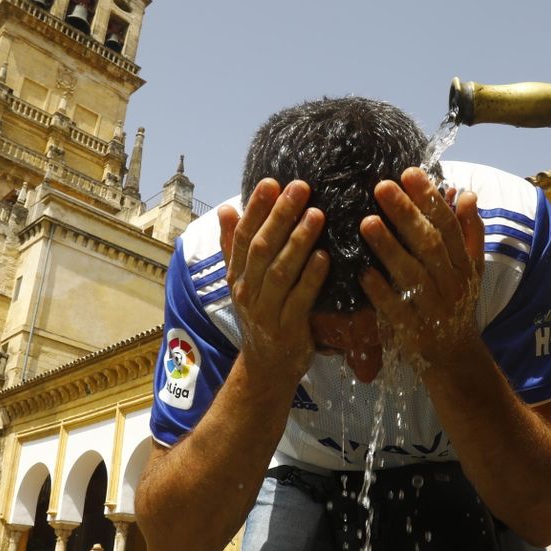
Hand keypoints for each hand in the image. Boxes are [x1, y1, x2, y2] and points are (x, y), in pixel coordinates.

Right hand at [218, 178, 330, 390]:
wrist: (266, 368)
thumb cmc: (261, 316)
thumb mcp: (242, 281)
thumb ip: (234, 246)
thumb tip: (225, 209)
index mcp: (237, 276)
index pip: (243, 236)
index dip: (256, 208)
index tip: (271, 181)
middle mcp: (247, 291)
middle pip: (262, 248)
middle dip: (281, 215)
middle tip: (301, 186)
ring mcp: (266, 311)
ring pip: (280, 271)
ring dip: (299, 241)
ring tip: (317, 214)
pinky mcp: (288, 329)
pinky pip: (300, 300)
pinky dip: (312, 278)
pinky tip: (325, 257)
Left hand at [359, 167, 483, 367]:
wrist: (456, 357)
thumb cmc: (457, 302)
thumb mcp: (472, 268)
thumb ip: (470, 231)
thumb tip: (468, 193)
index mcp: (465, 264)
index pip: (448, 225)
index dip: (430, 198)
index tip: (408, 172)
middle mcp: (452, 283)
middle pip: (430, 245)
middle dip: (406, 214)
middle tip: (381, 186)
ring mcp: (434, 309)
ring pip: (413, 275)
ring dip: (389, 248)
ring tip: (367, 222)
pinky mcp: (415, 333)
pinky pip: (398, 310)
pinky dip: (381, 292)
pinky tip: (364, 273)